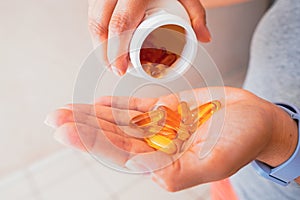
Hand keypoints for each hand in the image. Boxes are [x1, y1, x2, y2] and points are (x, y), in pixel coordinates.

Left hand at [45, 87, 297, 190]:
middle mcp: (159, 146)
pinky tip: (99, 105)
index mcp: (166, 163)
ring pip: (121, 122)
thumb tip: (142, 171)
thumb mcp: (216, 161)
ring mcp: (162, 128)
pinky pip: (138, 109)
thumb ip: (180, 173)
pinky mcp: (168, 111)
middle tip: (55, 118)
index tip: (67, 131)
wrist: (256, 119)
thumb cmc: (243, 140)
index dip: (94, 142)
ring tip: (66, 111)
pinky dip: (117, 106)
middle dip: (84, 128)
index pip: (122, 152)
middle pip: (114, 136)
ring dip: (93, 116)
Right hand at [88, 0, 210, 74]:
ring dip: (98, 42)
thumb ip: (196, 13)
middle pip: (99, 24)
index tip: (120, 69)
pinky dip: (97, 29)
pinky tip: (105, 41)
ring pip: (92, 18)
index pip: (121, 23)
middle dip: (103, 52)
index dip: (117, 51)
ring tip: (111, 58)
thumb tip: (205, 38)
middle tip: (115, 68)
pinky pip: (92, 11)